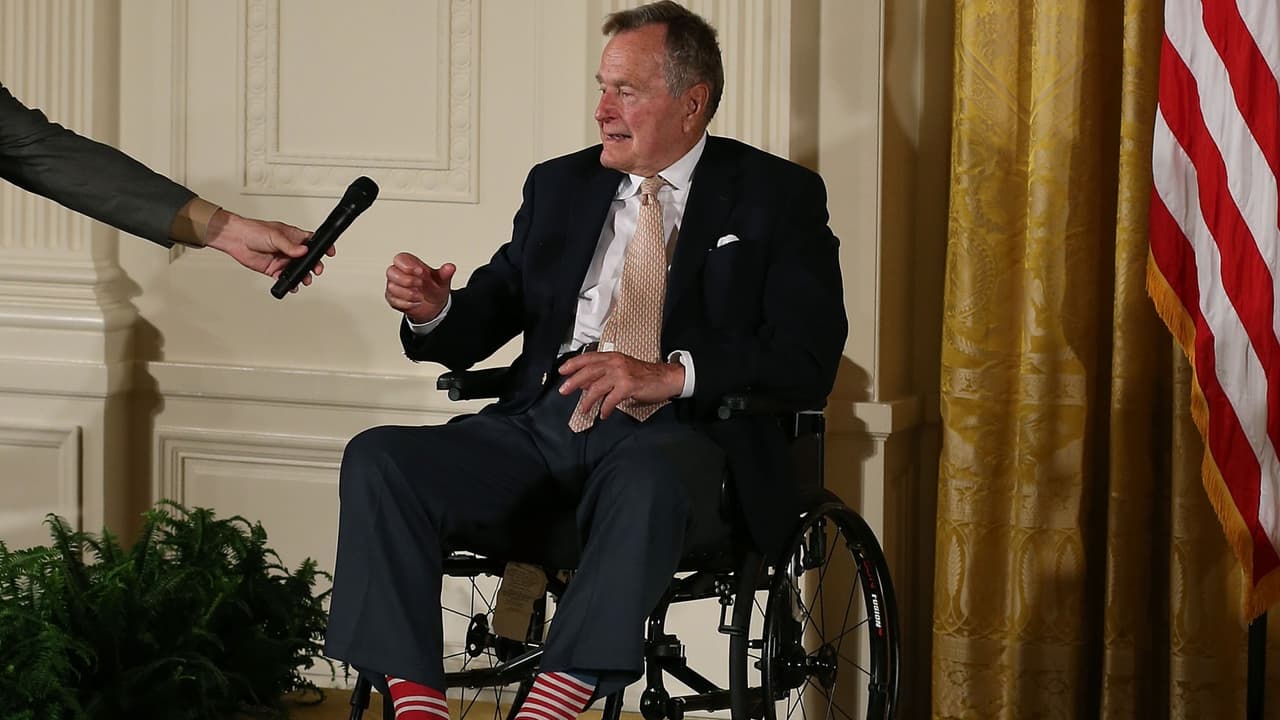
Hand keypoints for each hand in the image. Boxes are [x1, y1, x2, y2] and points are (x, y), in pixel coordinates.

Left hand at [206, 209, 332, 289]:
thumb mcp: (275, 236)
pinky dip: (290, 283)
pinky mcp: (274, 270)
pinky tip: (292, 284)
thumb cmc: (254, 231)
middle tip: (316, 270)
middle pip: (308, 259)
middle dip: (314, 265)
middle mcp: (289, 249)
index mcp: (293, 237)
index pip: (312, 242)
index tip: (330, 252)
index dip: (322, 247)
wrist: (236, 240)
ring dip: (303, 275)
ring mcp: (282, 260)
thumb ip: (290, 246)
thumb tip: (303, 252)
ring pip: (298, 270)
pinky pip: (285, 278)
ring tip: (304, 279)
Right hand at [385, 252, 454, 322]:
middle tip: (420, 284)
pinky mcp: (393, 299)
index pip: (400, 259)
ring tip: (420, 296)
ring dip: (408, 293)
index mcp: (410, 264)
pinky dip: (407, 303)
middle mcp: (399, 274)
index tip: (421, 272)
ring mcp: (394, 286)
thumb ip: (445, 273)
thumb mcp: (442, 280)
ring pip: (391, 287)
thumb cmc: (434, 288)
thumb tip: (450, 267)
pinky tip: (416, 302)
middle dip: (407, 279)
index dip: (408, 265)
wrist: (433, 306)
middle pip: (391, 271)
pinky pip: (393, 301)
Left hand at [558, 351, 683, 418]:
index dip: (574, 363)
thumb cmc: (644, 375)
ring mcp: (622, 374)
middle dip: (574, 381)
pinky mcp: (628, 386)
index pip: (589, 358)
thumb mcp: (622, 370)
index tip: (562, 371)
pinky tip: (603, 414)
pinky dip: (605, 408)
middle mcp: (616, 363)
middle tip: (564, 390)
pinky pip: (611, 399)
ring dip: (588, 400)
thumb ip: (604, 375)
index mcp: (613, 357)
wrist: (666, 377)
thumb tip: (585, 384)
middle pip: (589, 371)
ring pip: (597, 387)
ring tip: (584, 409)